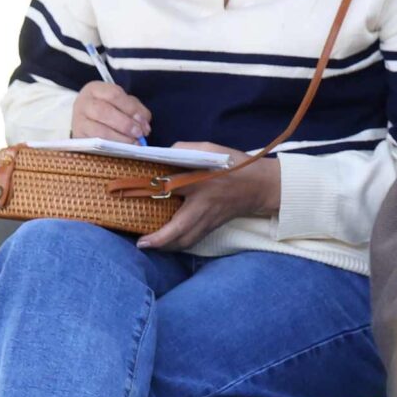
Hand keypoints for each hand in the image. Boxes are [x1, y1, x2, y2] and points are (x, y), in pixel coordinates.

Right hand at [70, 81, 150, 144]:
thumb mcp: (122, 103)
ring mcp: (78, 121)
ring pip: (98, 131)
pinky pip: (95, 144)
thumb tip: (144, 125)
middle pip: (103, 111)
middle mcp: (83, 103)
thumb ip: (135, 110)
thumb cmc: (109, 109)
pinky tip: (123, 150)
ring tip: (134, 143)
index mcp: (95, 89)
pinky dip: (111, 148)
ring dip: (120, 138)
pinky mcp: (79, 138)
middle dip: (125, 124)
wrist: (88, 121)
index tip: (144, 120)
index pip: (114, 95)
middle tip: (139, 133)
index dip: (131, 108)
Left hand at [136, 146, 278, 251]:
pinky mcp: (214, 226)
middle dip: (159, 242)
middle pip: (179, 232)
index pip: (172, 189)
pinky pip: (194, 240)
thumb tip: (163, 154)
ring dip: (168, 247)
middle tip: (141, 244)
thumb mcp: (211, 149)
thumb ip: (184, 149)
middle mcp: (204, 207)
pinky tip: (170, 243)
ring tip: (152, 245)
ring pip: (186, 241)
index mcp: (200, 184)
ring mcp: (210, 220)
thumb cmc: (236, 166)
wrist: (262, 186)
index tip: (135, 199)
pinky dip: (179, 244)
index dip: (153, 194)